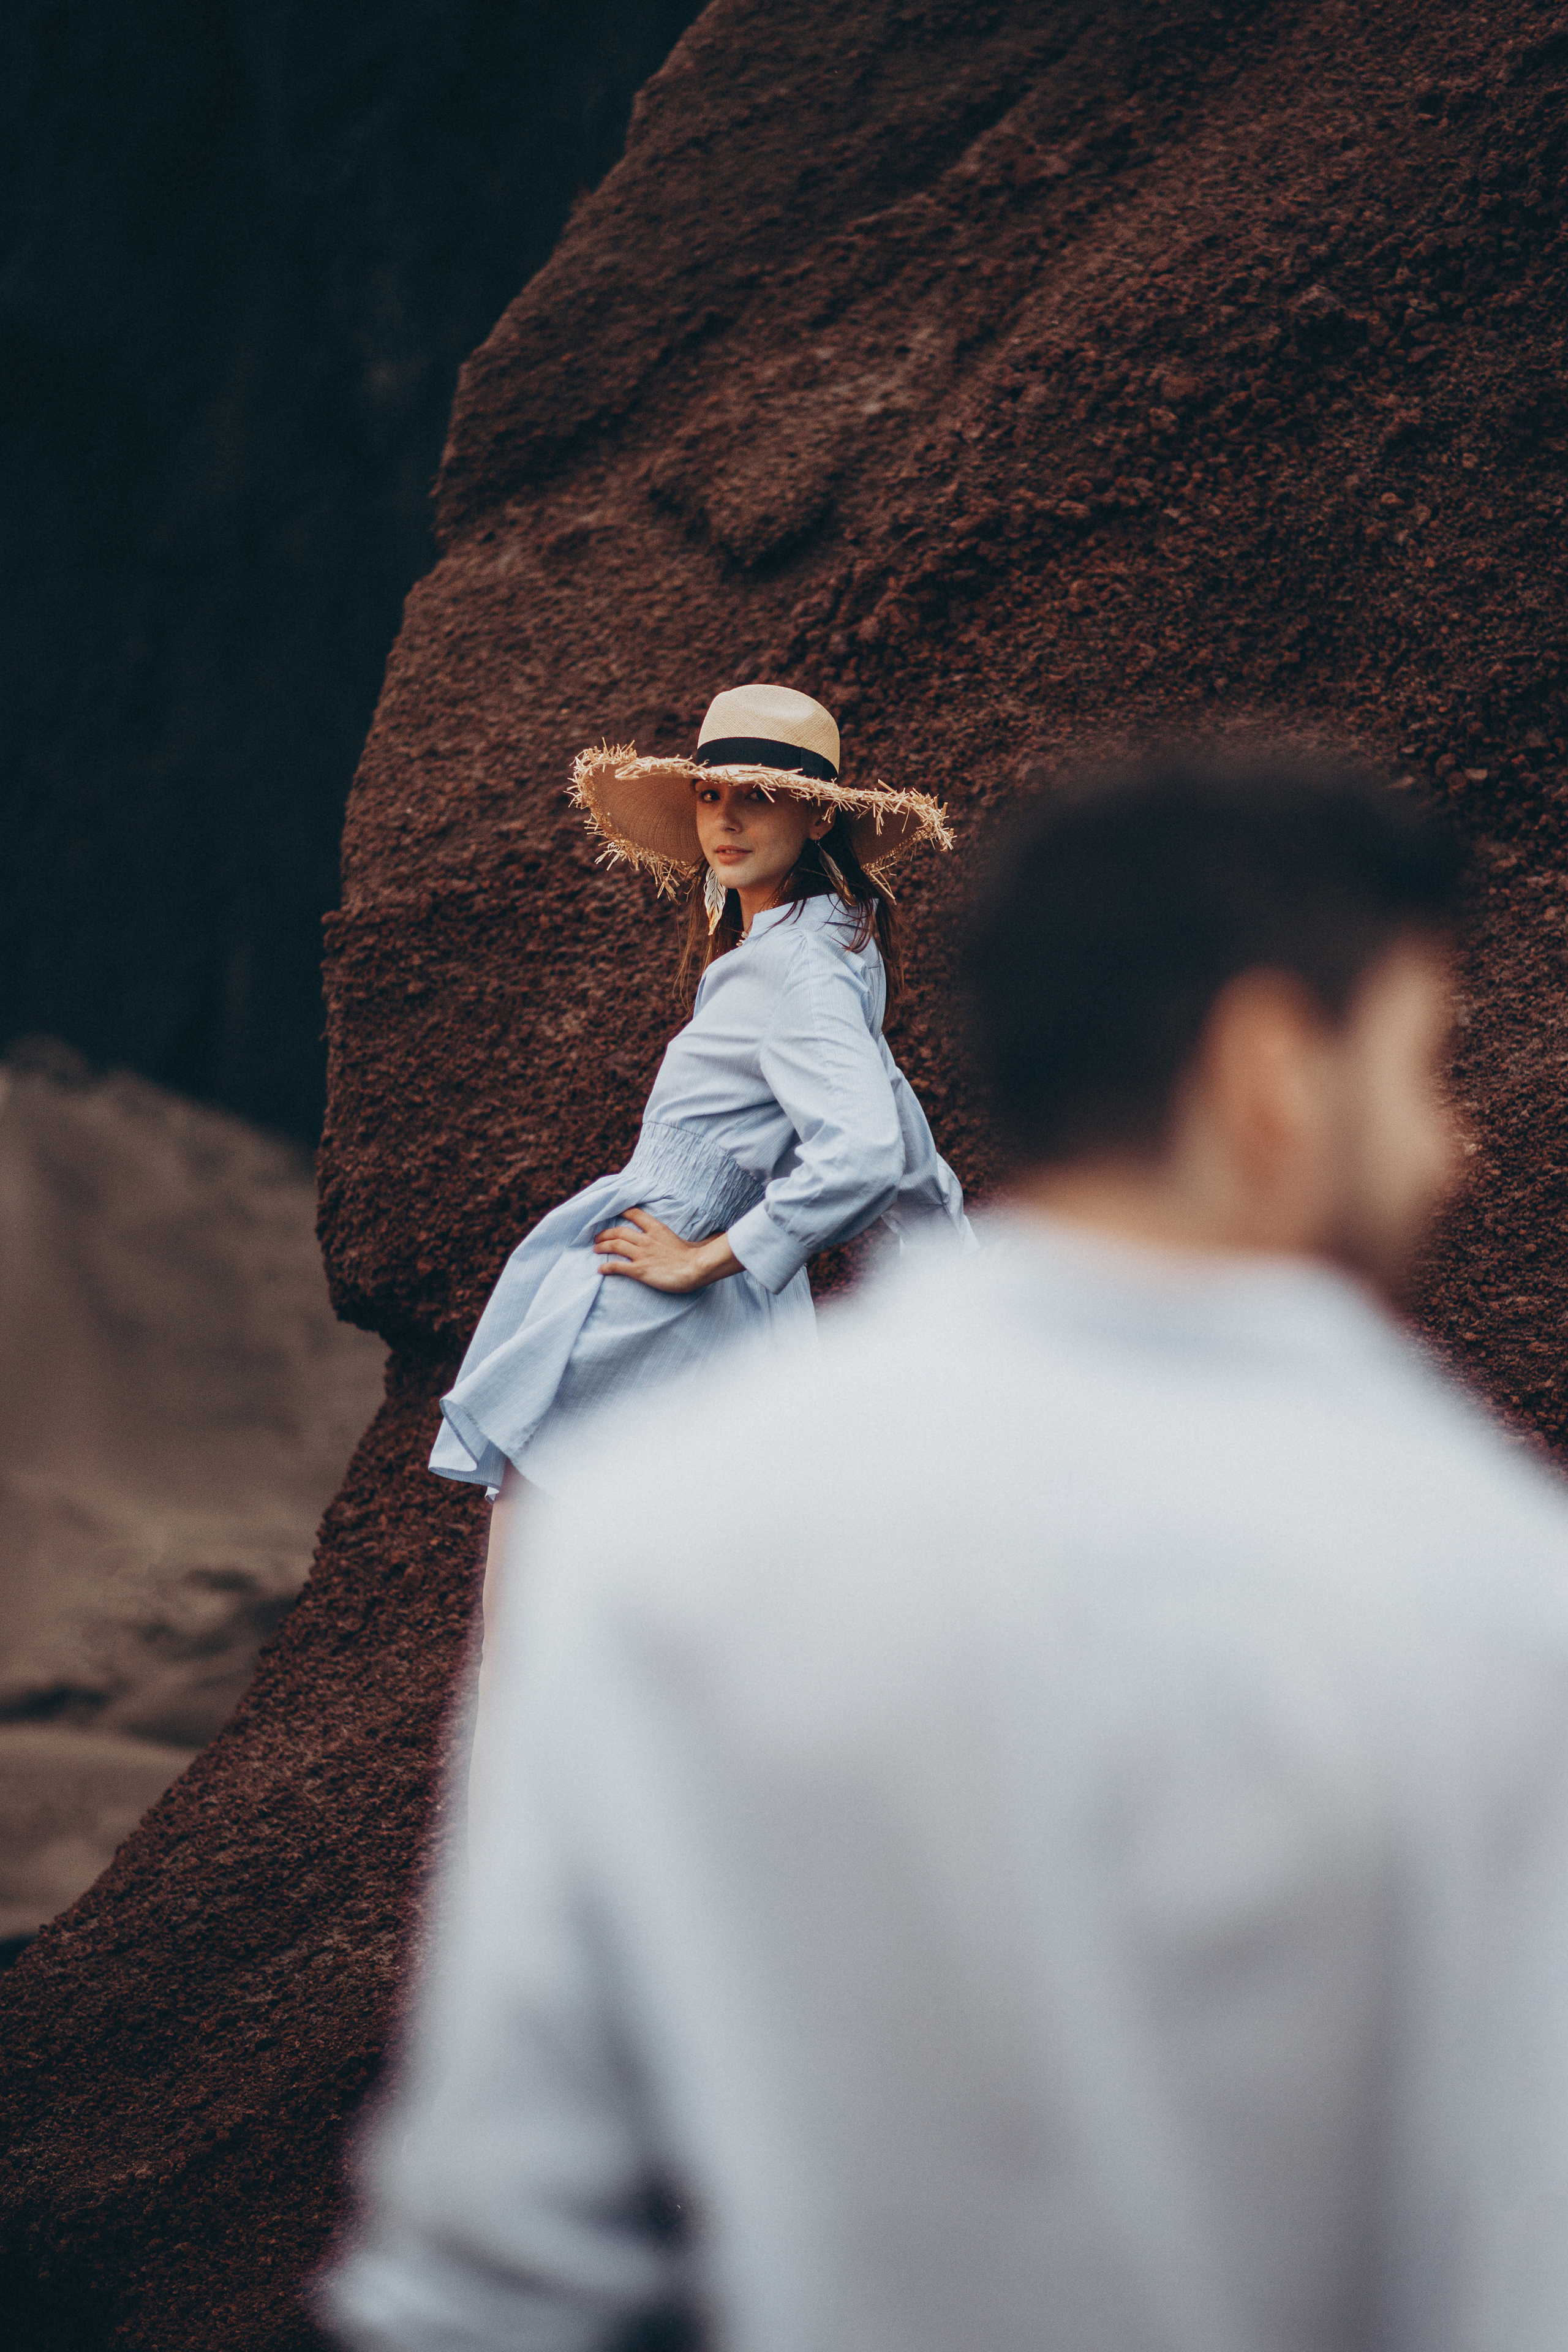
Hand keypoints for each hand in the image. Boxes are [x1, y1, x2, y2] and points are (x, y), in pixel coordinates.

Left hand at [593, 1208, 741, 1292]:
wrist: (696, 1268)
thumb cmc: (696, 1257)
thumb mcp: (690, 1240)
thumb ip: (690, 1237)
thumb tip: (714, 1234)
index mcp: (657, 1229)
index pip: (635, 1214)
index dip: (622, 1213)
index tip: (614, 1214)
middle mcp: (646, 1239)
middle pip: (619, 1231)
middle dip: (605, 1233)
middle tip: (597, 1237)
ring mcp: (642, 1254)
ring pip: (614, 1245)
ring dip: (602, 1246)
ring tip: (595, 1248)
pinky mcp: (639, 1270)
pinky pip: (617, 1266)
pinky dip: (606, 1267)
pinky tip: (600, 1269)